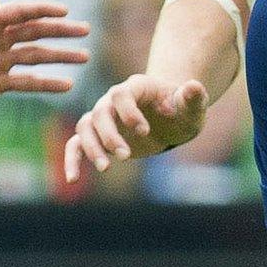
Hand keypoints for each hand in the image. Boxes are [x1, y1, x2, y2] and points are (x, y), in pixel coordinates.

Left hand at [0, 0, 89, 117]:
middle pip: (35, 33)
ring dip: (59, 57)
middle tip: (85, 31)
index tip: (66, 13)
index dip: (43, 11)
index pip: (21, 13)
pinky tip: (66, 85)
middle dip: (60, 32)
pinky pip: (26, 83)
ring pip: (35, 57)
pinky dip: (46, 84)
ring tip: (84, 58)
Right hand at [63, 74, 208, 180]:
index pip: (121, 94)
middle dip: (109, 135)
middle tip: (125, 156)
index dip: (128, 112)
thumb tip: (194, 87)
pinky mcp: (99, 136)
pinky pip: (77, 144)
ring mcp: (104, 117)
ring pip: (85, 127)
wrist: (172, 118)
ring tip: (106, 168)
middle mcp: (113, 100)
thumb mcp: (192, 105)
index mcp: (136, 87)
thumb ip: (193, 97)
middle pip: (100, 112)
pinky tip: (72, 180)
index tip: (145, 131)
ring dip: (92, 148)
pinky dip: (72, 160)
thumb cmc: (182, 109)